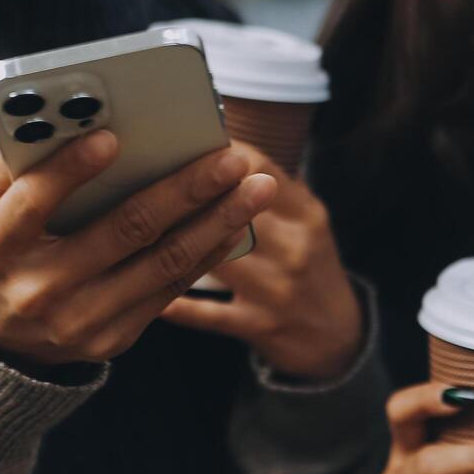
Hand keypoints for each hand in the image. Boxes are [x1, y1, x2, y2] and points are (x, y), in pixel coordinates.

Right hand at [0, 131, 277, 369]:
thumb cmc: (0, 248)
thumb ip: (16, 162)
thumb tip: (69, 116)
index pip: (32, 203)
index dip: (70, 169)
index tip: (112, 135)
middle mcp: (37, 290)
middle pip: (123, 231)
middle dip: (184, 189)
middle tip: (230, 157)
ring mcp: (79, 320)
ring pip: (162, 264)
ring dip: (218, 221)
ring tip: (256, 187)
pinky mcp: (112, 339)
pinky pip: (171, 289)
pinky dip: (209, 252)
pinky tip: (236, 221)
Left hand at [159, 147, 363, 380]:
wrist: (338, 335)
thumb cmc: (308, 266)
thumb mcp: (305, 222)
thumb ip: (267, 190)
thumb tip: (213, 151)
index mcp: (306, 213)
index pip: (261, 168)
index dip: (218, 153)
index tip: (183, 139)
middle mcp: (296, 247)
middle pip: (233, 209)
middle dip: (189, 193)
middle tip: (143, 174)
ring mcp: (277, 289)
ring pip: (217, 257)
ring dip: (174, 240)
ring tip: (134, 223)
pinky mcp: (259, 326)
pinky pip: (207, 312)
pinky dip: (175, 303)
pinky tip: (139, 288)